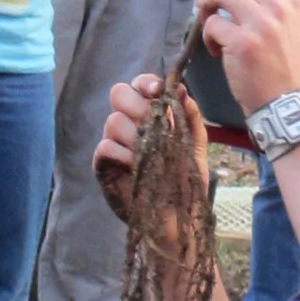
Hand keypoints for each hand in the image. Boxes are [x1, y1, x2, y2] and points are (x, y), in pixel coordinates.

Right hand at [93, 70, 209, 241]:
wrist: (179, 217)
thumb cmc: (186, 180)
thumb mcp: (194, 145)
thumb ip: (190, 116)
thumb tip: (181, 88)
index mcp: (151, 116)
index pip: (140, 87)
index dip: (146, 83)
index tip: (158, 91)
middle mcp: (130, 125)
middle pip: (119, 94)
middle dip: (136, 104)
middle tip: (150, 121)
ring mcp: (116, 144)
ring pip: (113, 120)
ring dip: (134, 134)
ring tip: (148, 153)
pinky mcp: (104, 165)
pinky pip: (105, 146)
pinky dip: (122, 153)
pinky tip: (135, 166)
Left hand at [196, 0, 299, 111]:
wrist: (288, 102)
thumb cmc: (283, 64)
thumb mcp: (287, 24)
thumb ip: (265, 0)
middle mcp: (279, 5)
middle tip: (206, 4)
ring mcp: (262, 23)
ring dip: (206, 7)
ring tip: (209, 26)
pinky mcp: (244, 43)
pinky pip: (211, 24)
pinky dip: (206, 37)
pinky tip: (217, 51)